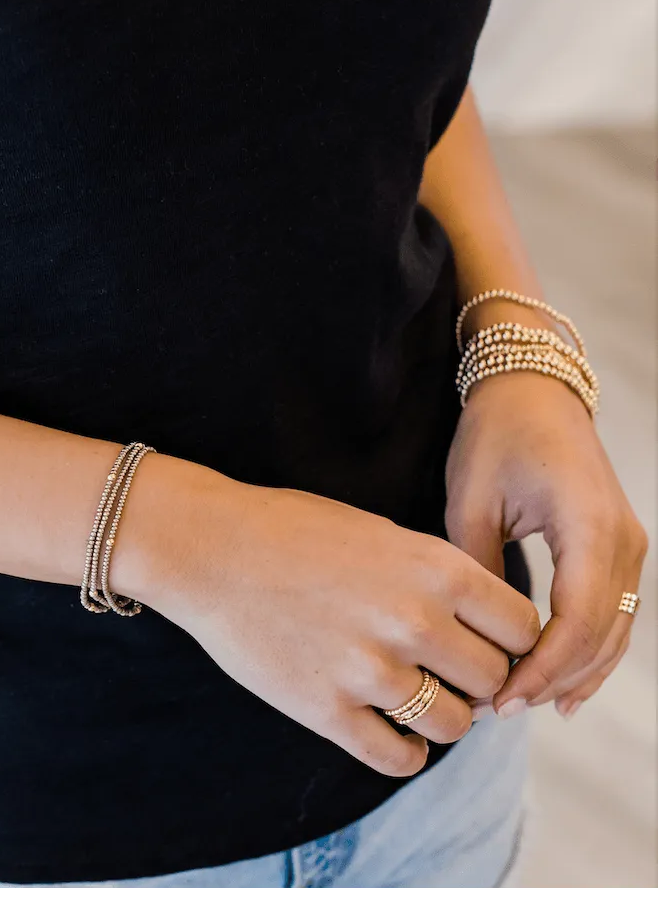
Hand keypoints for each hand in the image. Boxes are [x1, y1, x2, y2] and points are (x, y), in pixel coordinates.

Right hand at [134, 469, 540, 777]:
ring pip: (454, 726)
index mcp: (435, 568)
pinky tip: (386, 728)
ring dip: (442, 716)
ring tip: (413, 697)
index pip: (524, 628)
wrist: (210, 548)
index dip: (511, 640)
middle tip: (447, 673)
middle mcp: (414, 621)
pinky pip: (399, 758)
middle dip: (478, 681)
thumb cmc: (292, 531)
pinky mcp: (327, 711)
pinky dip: (404, 751)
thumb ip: (438, 578)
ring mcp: (370, 671)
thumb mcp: (381, 532)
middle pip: (496, 682)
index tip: (486, 643)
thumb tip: (484, 631)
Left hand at [444, 371, 647, 718]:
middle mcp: (624, 541)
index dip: (542, 669)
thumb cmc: (496, 436)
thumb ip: (477, 568)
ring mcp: (629, 544)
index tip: (500, 699)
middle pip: (602, 635)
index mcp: (590, 527)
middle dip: (555, 679)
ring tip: (527, 705)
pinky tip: (562, 682)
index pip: (577, 622)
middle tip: (501, 709)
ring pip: (615, 631)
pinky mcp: (618, 546)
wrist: (531, 390)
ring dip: (576, 672)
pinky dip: (590, 650)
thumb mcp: (471, 500)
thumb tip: (475, 632)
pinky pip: (613, 612)